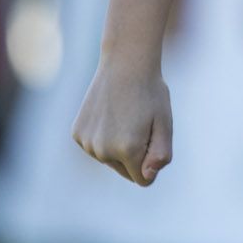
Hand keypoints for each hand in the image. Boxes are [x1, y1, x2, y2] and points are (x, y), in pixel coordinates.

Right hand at [72, 61, 172, 185]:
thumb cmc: (150, 93)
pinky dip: (103, 136)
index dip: (151, 160)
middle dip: (135, 154)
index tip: (152, 135)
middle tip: (140, 123)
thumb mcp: (165, 124)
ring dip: (118, 145)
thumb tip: (147, 177)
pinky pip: (96, 147)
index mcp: (127, 150)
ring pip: (109, 159)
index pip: (143, 179)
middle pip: (125, 171)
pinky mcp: (77, 134)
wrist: (124, 64)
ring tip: (125, 116)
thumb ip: (161, 155)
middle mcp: (103, 151)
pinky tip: (109, 114)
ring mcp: (87, 143)